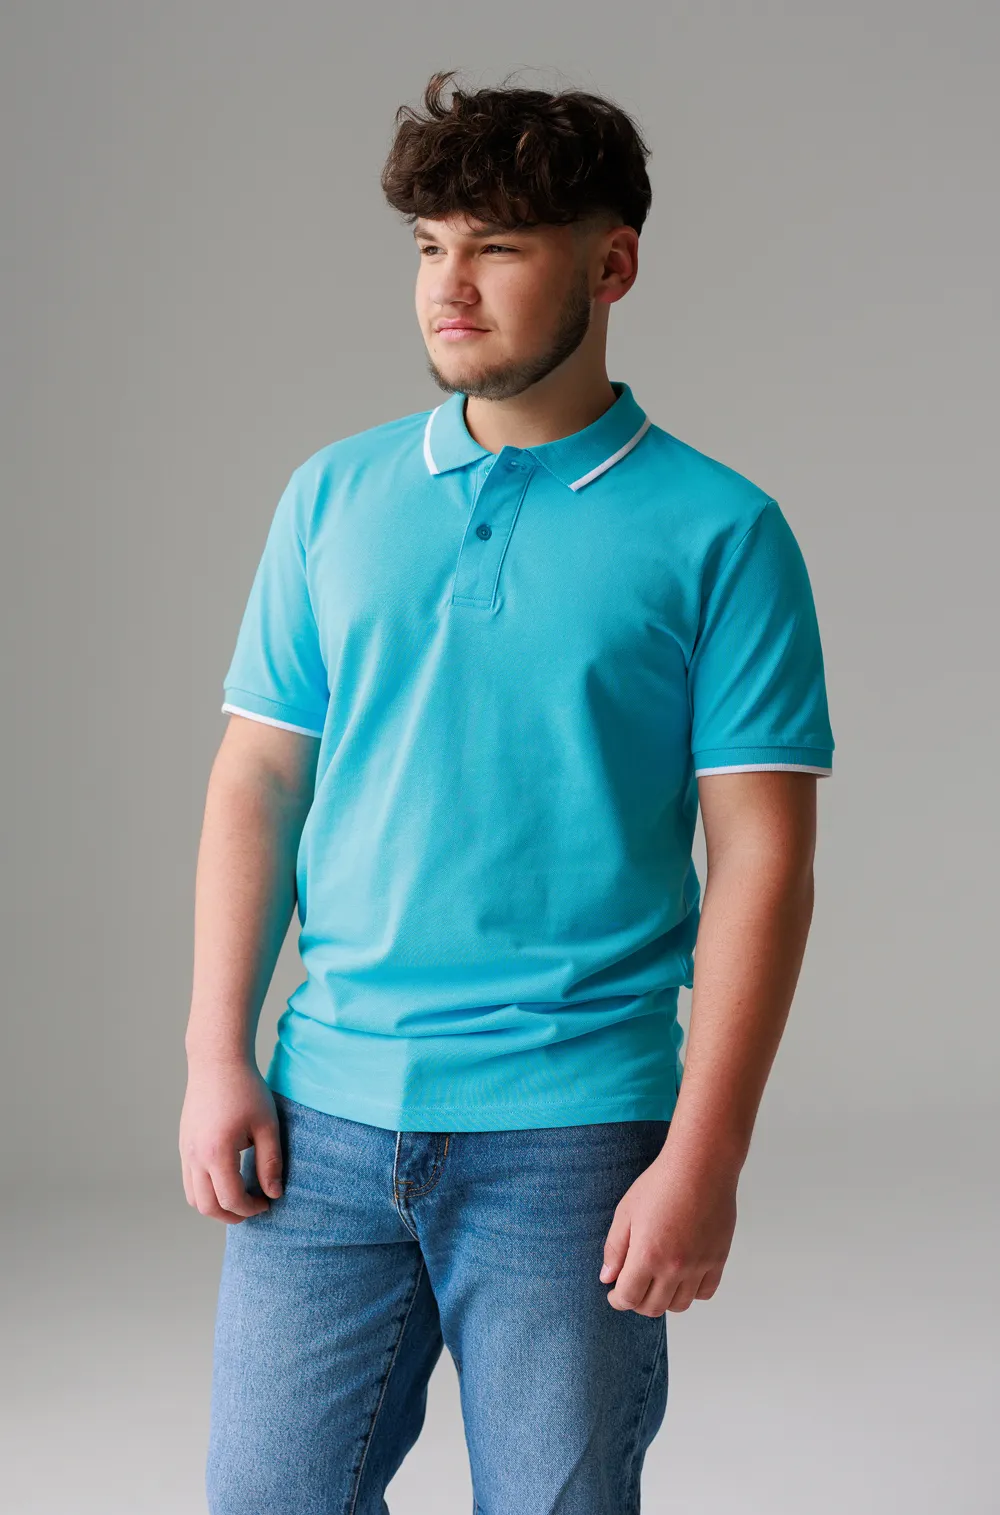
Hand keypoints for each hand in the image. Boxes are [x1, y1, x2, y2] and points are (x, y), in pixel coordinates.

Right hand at [179, 1058, 283, 1222]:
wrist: (217, 1062)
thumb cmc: (246, 1090)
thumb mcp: (267, 1126)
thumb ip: (270, 1162)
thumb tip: (274, 1194)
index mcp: (217, 1152)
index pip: (231, 1199)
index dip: (251, 1208)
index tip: (267, 1203)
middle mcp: (195, 1156)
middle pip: (207, 1207)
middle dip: (231, 1215)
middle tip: (253, 1208)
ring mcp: (186, 1151)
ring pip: (193, 1197)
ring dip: (215, 1206)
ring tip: (239, 1198)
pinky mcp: (184, 1145)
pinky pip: (189, 1180)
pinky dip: (205, 1190)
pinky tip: (226, 1180)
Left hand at [599, 1152, 737, 1314]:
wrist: (701, 1166)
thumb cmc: (662, 1183)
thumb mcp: (626, 1211)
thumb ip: (615, 1248)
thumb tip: (607, 1277)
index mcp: (648, 1255)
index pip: (629, 1297)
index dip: (617, 1299)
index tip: (614, 1293)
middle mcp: (675, 1267)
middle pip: (653, 1307)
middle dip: (637, 1302)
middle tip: (632, 1288)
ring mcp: (699, 1265)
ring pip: (680, 1305)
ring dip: (664, 1300)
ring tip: (656, 1282)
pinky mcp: (718, 1259)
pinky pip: (705, 1292)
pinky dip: (691, 1292)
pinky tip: (681, 1277)